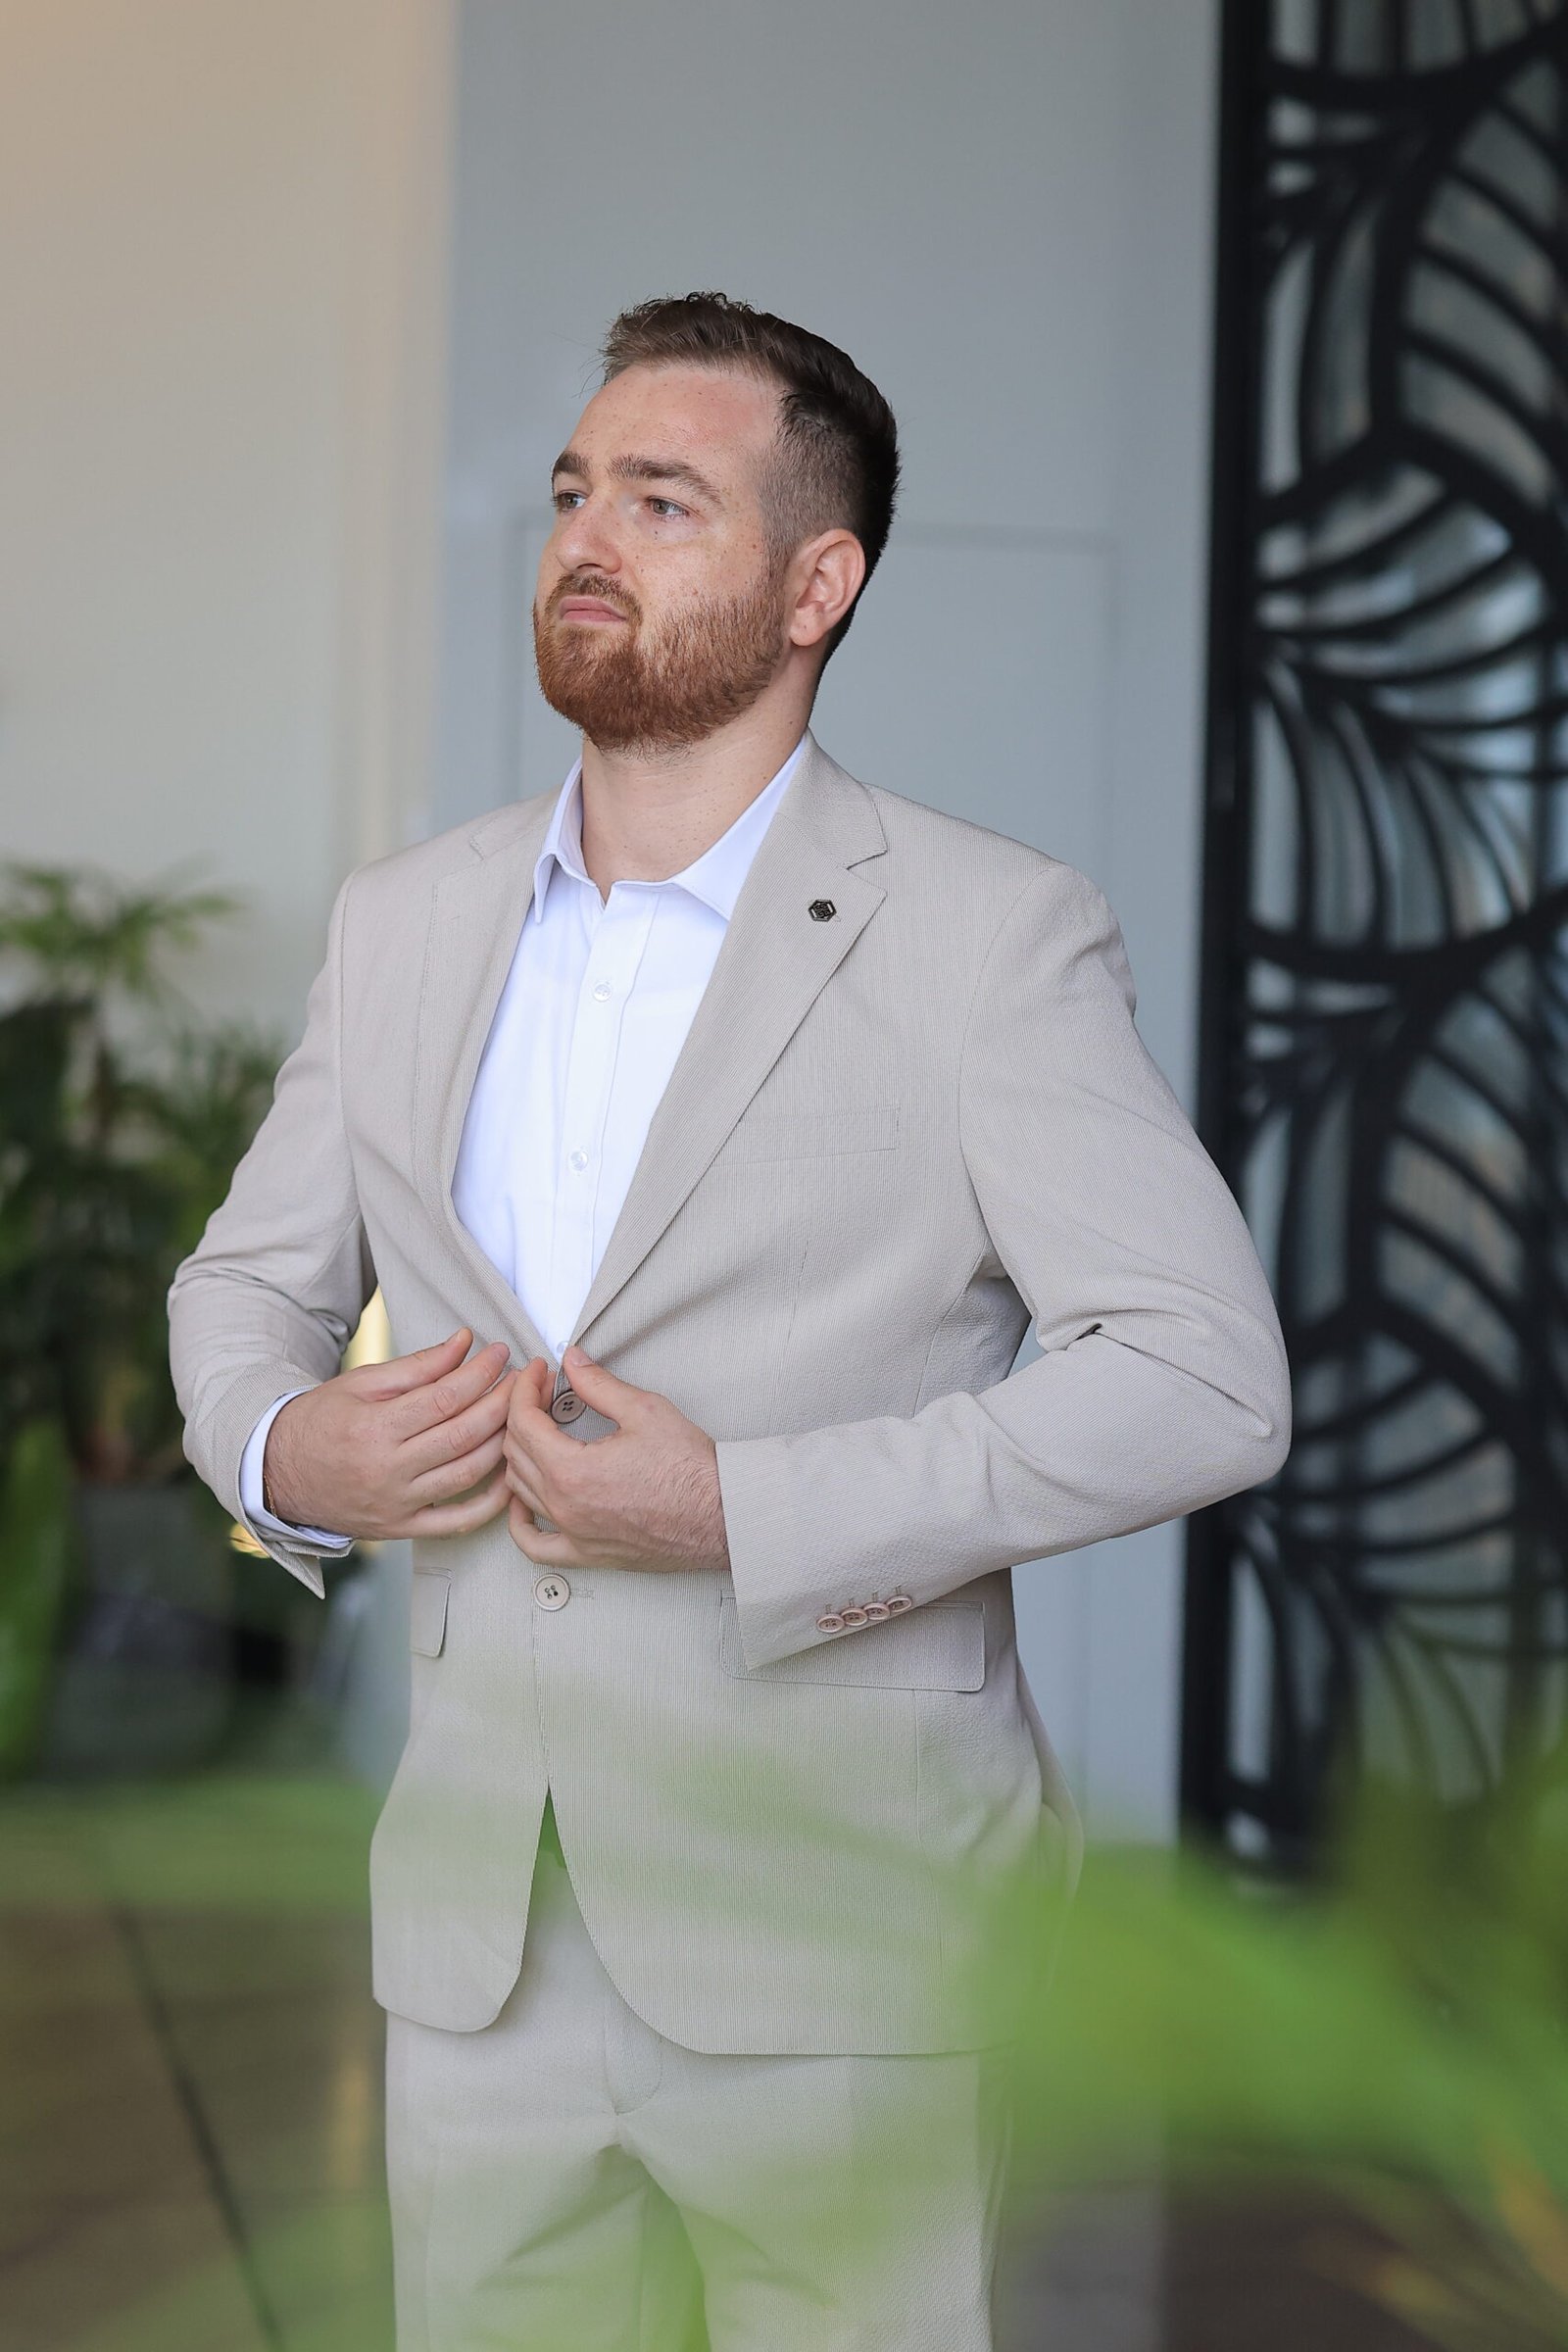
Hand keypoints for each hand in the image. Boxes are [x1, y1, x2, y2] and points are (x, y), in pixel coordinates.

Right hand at [263, 1327, 516, 1540]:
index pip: (444, 1398)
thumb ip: (417, 1366)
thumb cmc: (320, 1421)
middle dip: (502, 1403)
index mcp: (374, 1427)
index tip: (501, 1354)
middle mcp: (388, 1469)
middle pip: (463, 1435)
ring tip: (521, 1416)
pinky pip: (457, 1522)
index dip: (480, 1373)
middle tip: (523, 1380)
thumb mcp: (360, 1383)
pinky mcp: (402, 1527)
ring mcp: (397, 1503)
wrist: (279, 1473)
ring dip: (504, 1443)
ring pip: (467, 1474)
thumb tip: (463, 1343)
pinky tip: (511, 1477)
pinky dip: (491, 1504)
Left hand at [503, 1345, 728, 1572]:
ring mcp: (573, 1533)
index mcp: (572, 1470)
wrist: (722, 1515)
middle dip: (523, 1413)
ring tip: (538, 1432)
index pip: (523, 1421)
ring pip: (519, 1491)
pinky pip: (535, 1545)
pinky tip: (523, 1503)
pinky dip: (520, 1523)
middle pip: (516, 1452)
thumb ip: (597, 1384)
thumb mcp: (643, 1410)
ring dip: (520, 1455)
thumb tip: (572, 1362)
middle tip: (543, 1393)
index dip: (525, 1388)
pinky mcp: (587, 1553)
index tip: (537, 1372)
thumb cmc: (691, 1471)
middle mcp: (564, 1506)